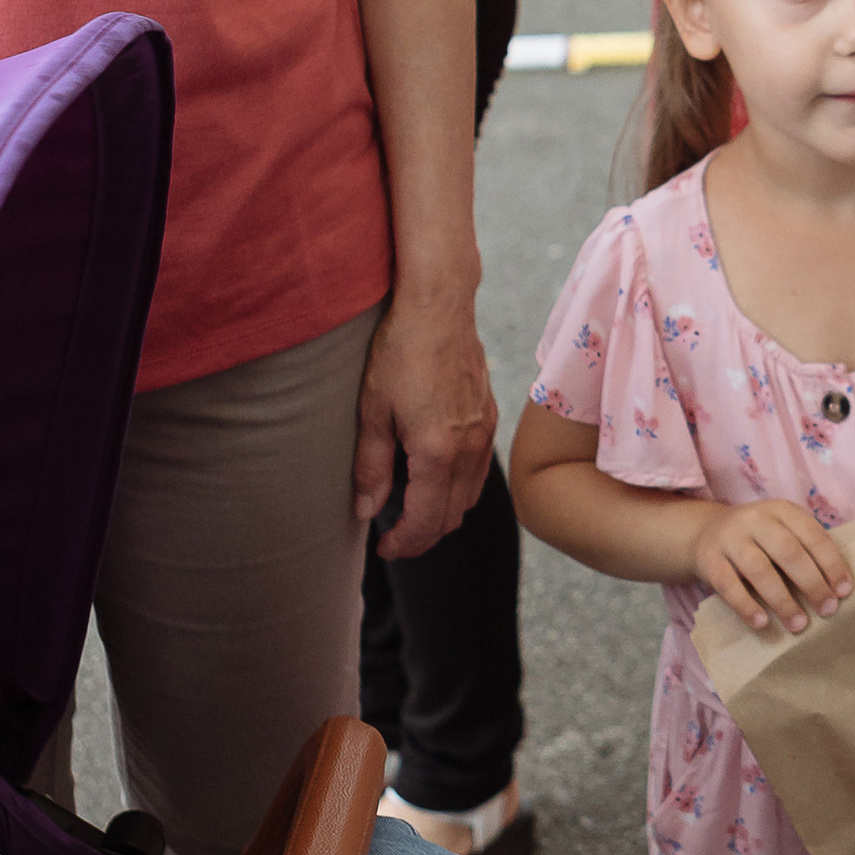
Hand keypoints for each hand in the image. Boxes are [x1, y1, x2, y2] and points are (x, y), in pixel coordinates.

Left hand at [356, 290, 498, 558]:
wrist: (440, 305)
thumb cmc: (400, 352)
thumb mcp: (372, 411)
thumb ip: (371, 467)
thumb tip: (366, 511)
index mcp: (437, 452)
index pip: (425, 521)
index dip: (404, 544)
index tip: (384, 549)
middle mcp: (469, 448)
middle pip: (453, 517)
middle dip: (424, 536)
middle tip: (395, 538)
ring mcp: (484, 432)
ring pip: (471, 496)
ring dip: (444, 514)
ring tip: (413, 512)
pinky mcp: (489, 416)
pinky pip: (479, 470)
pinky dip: (460, 488)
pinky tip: (436, 478)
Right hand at [690, 499, 853, 637]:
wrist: (703, 532)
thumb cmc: (757, 540)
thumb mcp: (781, 531)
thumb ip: (804, 549)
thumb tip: (836, 589)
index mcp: (780, 510)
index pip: (812, 535)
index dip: (831, 563)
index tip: (844, 591)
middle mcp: (754, 519)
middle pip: (788, 552)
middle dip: (812, 584)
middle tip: (828, 610)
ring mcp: (729, 538)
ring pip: (760, 570)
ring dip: (783, 600)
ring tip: (799, 624)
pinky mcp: (708, 559)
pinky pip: (728, 585)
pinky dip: (747, 606)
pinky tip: (762, 623)